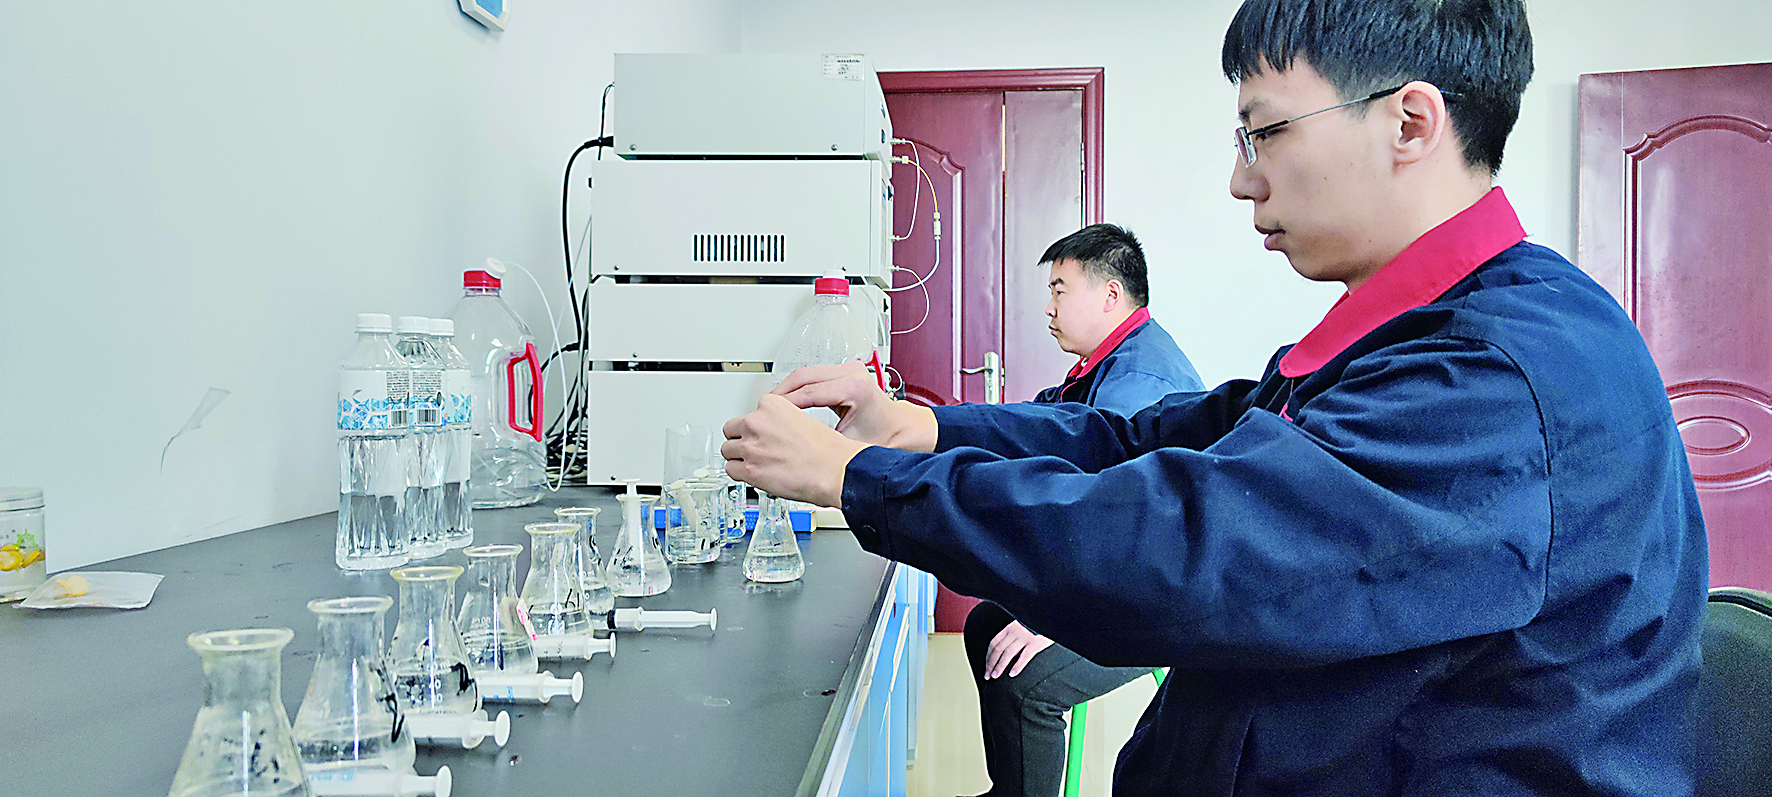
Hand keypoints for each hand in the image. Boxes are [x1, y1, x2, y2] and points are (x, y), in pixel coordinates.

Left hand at [721, 394, 868, 506]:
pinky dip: (739, 473)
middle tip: (753, 447)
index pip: (749, 413)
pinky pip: (730, 470)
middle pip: (731, 429)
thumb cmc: (826, 450)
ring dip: (738, 456)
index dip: (755, 426)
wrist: (833, 470)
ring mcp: (751, 446)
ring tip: (753, 462)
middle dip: (741, 439)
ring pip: (727, 450)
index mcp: (770, 405)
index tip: (761, 434)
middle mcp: (757, 422)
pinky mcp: (749, 469)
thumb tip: (771, 433)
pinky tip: (752, 474)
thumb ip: (780, 422)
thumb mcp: (802, 419)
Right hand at [772, 362, 937, 452]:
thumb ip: (822, 443)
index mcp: (854, 388)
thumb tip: (794, 449)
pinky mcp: (844, 371)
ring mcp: (848, 368)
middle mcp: (852, 373)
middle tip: (761, 411)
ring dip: (785, 390)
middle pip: (802, 377)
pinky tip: (785, 402)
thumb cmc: (884, 438)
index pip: (808, 393)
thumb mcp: (850, 445)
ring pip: (805, 374)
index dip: (785, 407)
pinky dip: (796, 388)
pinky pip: (812, 376)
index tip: (768, 418)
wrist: (903, 430)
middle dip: (779, 394)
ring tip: (770, 408)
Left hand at [984, 621, 1053, 678]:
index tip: (986, 666)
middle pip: (998, 649)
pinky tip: (1012, 674)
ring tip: (995, 676)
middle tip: (987, 675)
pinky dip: (1017, 666)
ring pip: (1008, 653)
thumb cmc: (1037, 623)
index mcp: (1010, 627)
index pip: (994, 642)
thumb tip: (1007, 648)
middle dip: (991, 663)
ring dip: (999, 666)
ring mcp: (1025, 637)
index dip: (988, 656)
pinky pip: (1024, 656)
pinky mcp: (1035, 643)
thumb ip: (1014, 634)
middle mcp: (1015, 632)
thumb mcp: (1022, 625)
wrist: (1051, 615)